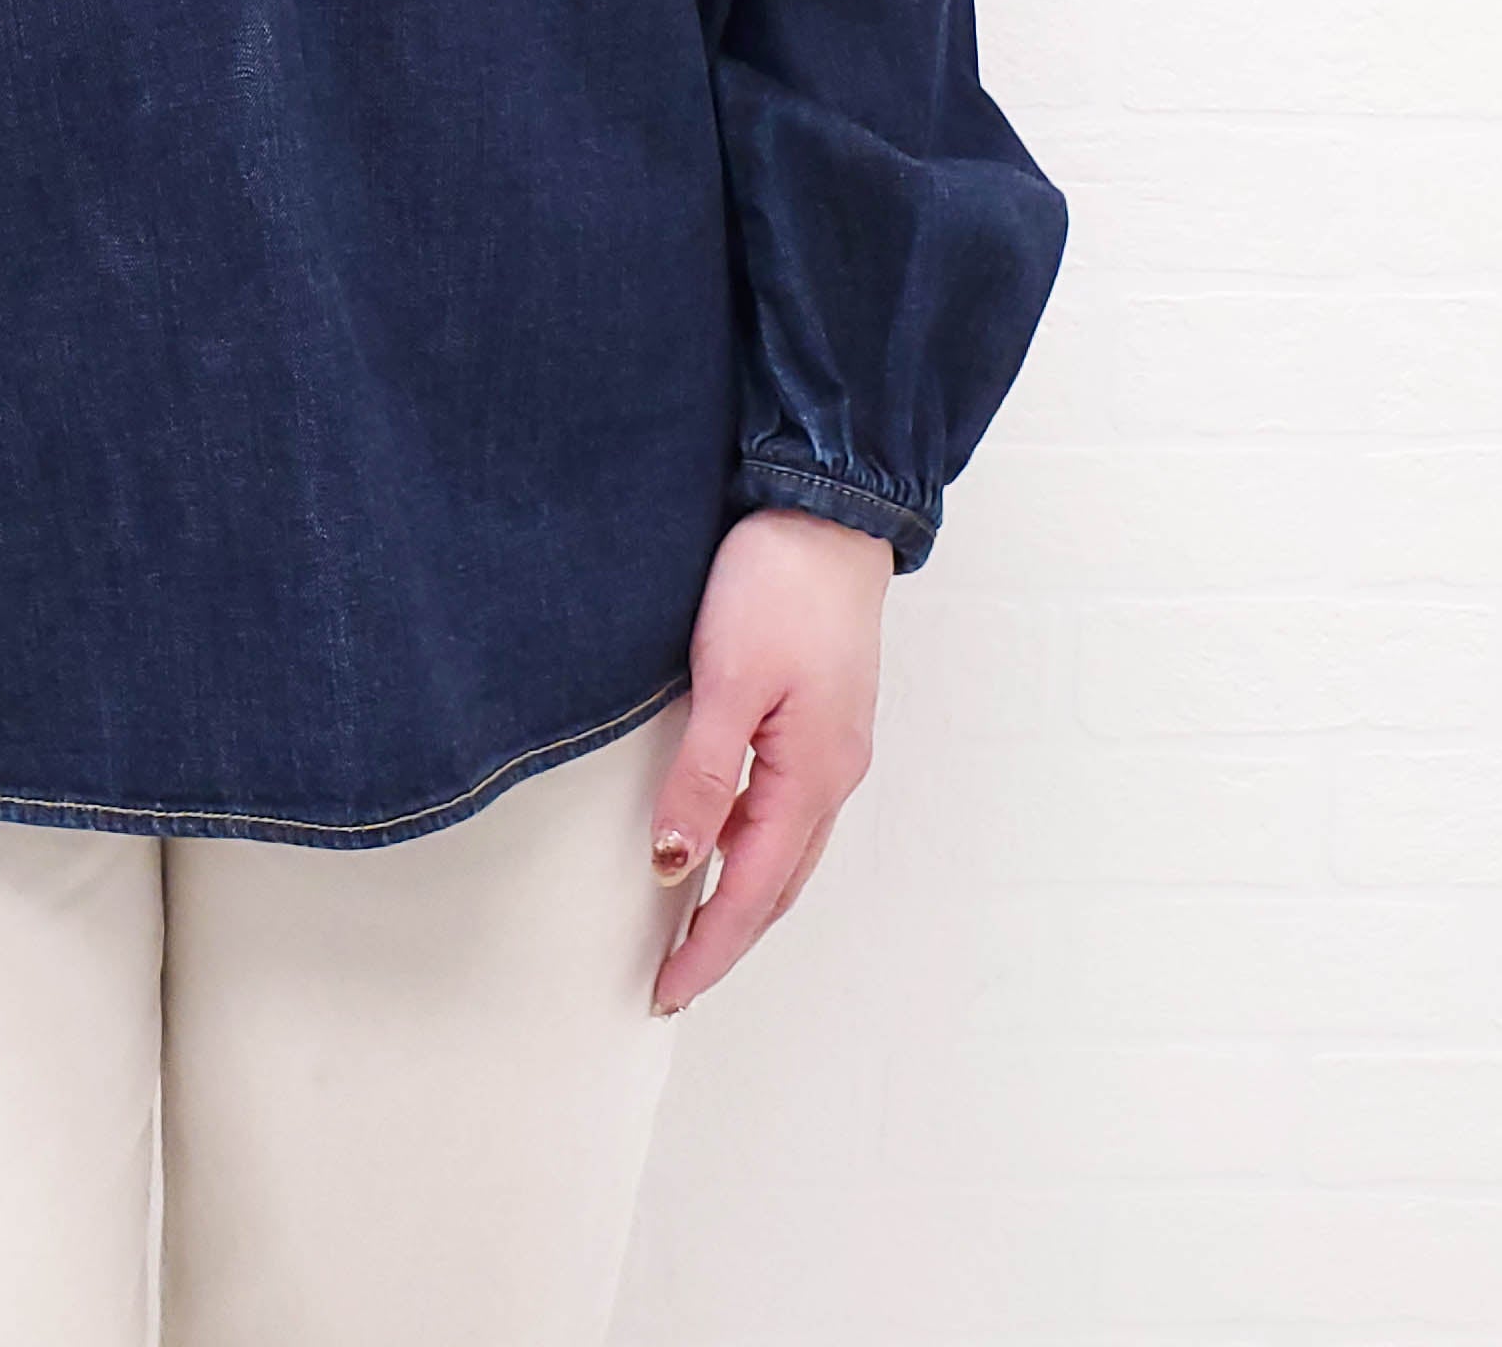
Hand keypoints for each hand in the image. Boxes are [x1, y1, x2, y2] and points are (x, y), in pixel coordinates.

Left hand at [646, 506, 892, 1013]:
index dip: (710, 946)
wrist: (827, 512)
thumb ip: (704, 777)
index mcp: (812, 776)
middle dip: (728, 938)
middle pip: (777, 884)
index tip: (668, 990)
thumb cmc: (780, 583)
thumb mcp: (728, 680)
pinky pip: (787, 809)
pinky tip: (722, 841)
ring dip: (744, 897)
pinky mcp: (822, 719)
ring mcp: (833, 747)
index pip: (753, 890)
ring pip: (786, 850)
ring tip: (692, 929)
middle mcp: (833, 774)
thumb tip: (677, 864)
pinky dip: (754, 846)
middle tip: (675, 980)